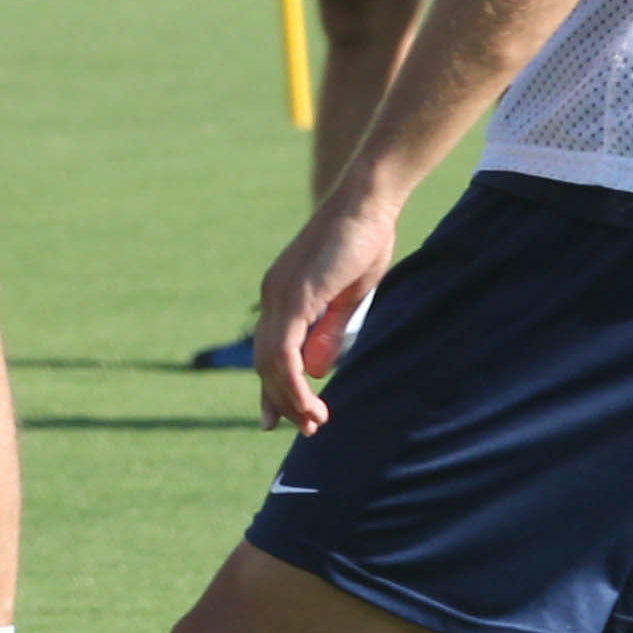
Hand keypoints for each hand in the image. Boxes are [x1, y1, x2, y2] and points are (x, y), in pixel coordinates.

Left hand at [252, 188, 400, 433]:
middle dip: (281, 400)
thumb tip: (316, 370)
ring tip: (313, 424)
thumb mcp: (347, 297)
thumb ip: (327, 332)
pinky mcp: (294, 297)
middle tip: (305, 430)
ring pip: (271, 362)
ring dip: (291, 399)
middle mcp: (273, 296)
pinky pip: (284, 351)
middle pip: (265, 361)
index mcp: (283, 295)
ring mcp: (279, 295)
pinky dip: (294, 383)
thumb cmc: (364, 241)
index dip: (274, 387)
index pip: (269, 350)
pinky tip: (309, 405)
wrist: (367, 203)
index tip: (278, 418)